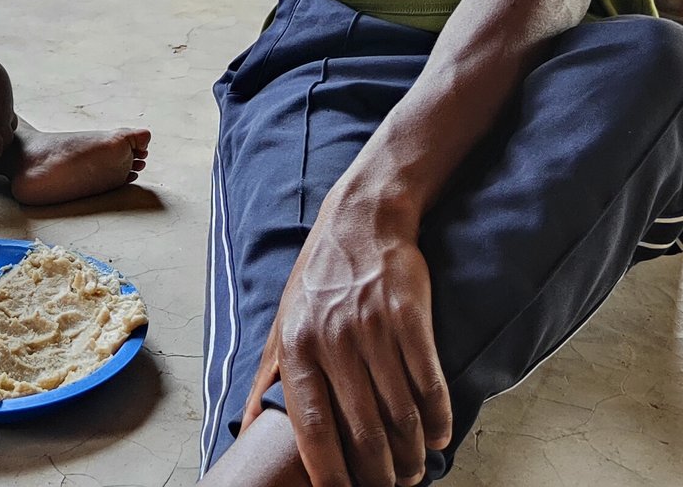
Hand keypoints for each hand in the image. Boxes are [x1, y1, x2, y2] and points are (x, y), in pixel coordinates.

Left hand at [243, 203, 451, 486]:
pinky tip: (438, 436)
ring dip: (410, 452)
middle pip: (362, 428)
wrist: (362, 222)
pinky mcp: (410, 316)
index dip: (328, 471)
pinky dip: (437, 416)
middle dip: (378, 472)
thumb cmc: (318, 281)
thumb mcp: (281, 324)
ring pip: (399, 411)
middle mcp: (333, 341)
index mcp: (298, 349)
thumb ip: (265, 378)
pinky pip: (428, 379)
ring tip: (414, 471)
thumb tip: (244, 426)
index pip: (312, 427)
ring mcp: (374, 328)